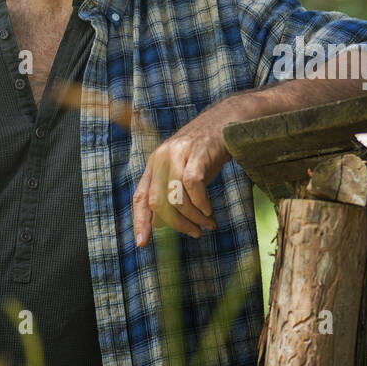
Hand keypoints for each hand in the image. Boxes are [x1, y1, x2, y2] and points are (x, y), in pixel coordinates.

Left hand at [132, 105, 232, 245]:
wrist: (226, 122)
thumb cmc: (204, 153)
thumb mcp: (182, 174)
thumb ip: (169, 196)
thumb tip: (159, 225)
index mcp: (154, 165)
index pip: (140, 197)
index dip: (140, 221)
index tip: (142, 243)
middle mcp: (161, 158)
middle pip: (158, 202)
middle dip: (176, 224)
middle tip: (194, 233)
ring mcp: (179, 153)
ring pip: (177, 197)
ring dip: (194, 217)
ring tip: (207, 224)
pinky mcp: (198, 152)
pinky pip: (193, 185)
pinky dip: (201, 203)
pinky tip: (209, 210)